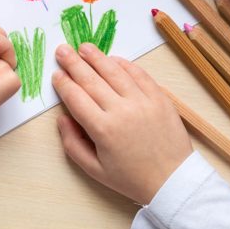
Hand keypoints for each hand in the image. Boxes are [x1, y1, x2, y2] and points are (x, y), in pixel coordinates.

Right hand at [52, 43, 192, 203]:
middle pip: (91, 80)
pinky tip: (112, 59)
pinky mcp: (159, 98)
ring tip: (84, 48)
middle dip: (73, 63)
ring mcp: (142, 102)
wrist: (173, 181)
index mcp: (103, 129)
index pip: (75, 98)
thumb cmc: (131, 178)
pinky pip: (139, 74)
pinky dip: (124, 64)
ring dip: (97, 57)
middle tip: (62, 50)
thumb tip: (62, 118)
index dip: (63, 83)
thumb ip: (72, 144)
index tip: (56, 74)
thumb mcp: (94, 170)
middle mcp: (121, 111)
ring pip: (114, 72)